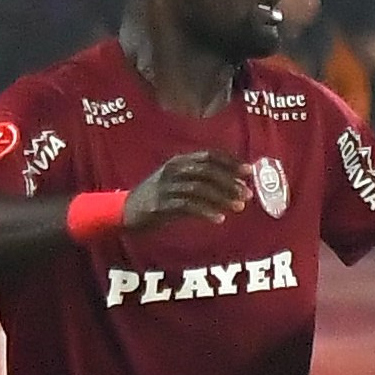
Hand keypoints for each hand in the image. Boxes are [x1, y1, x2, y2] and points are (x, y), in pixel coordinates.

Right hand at [121, 152, 245, 230]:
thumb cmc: (157, 198)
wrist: (125, 212)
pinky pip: (188, 206)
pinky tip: (219, 219)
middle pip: (207, 171)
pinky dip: (206, 212)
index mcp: (178, 161)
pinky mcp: (160, 205)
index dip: (231, 162)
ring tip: (238, 207)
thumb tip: (233, 185)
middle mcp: (172, 170)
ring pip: (200, 188)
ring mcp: (165, 187)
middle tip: (247, 194)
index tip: (249, 171)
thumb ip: (200, 180)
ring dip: (222, 198)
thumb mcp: (177, 182)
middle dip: (230, 182)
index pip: (209, 155)